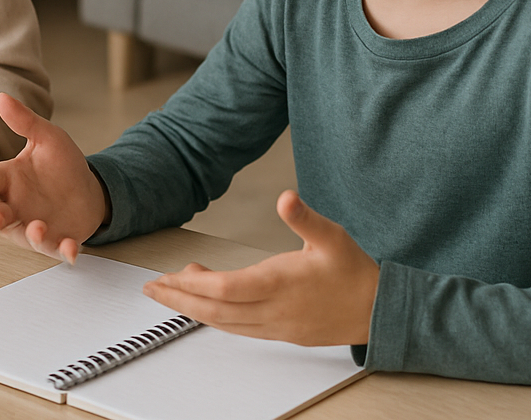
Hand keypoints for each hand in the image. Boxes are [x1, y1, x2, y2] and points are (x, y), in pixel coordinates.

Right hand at [0, 93, 107, 263]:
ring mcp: (31, 226)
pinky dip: (62, 250)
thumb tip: (2, 97)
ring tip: (38, 227)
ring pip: (20, 235)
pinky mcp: (55, 241)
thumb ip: (25, 122)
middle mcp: (13, 206)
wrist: (89, 191)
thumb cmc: (61, 166)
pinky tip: (71, 248)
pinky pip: (55, 249)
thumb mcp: (47, 138)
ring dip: (28, 235)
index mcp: (7, 180)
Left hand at [142, 190, 377, 345]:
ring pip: (225, 323)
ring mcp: (276, 325)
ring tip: (170, 292)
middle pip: (217, 310)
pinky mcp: (281, 333)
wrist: (379, 309)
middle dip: (180, 299)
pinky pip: (239, 329)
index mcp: (281, 283)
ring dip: (194, 309)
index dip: (194, 285)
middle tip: (151, 288)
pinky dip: (216, 318)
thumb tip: (286, 197)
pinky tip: (205, 307)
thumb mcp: (332, 236)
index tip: (168, 276)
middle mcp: (274, 310)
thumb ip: (305, 218)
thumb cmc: (353, 270)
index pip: (228, 289)